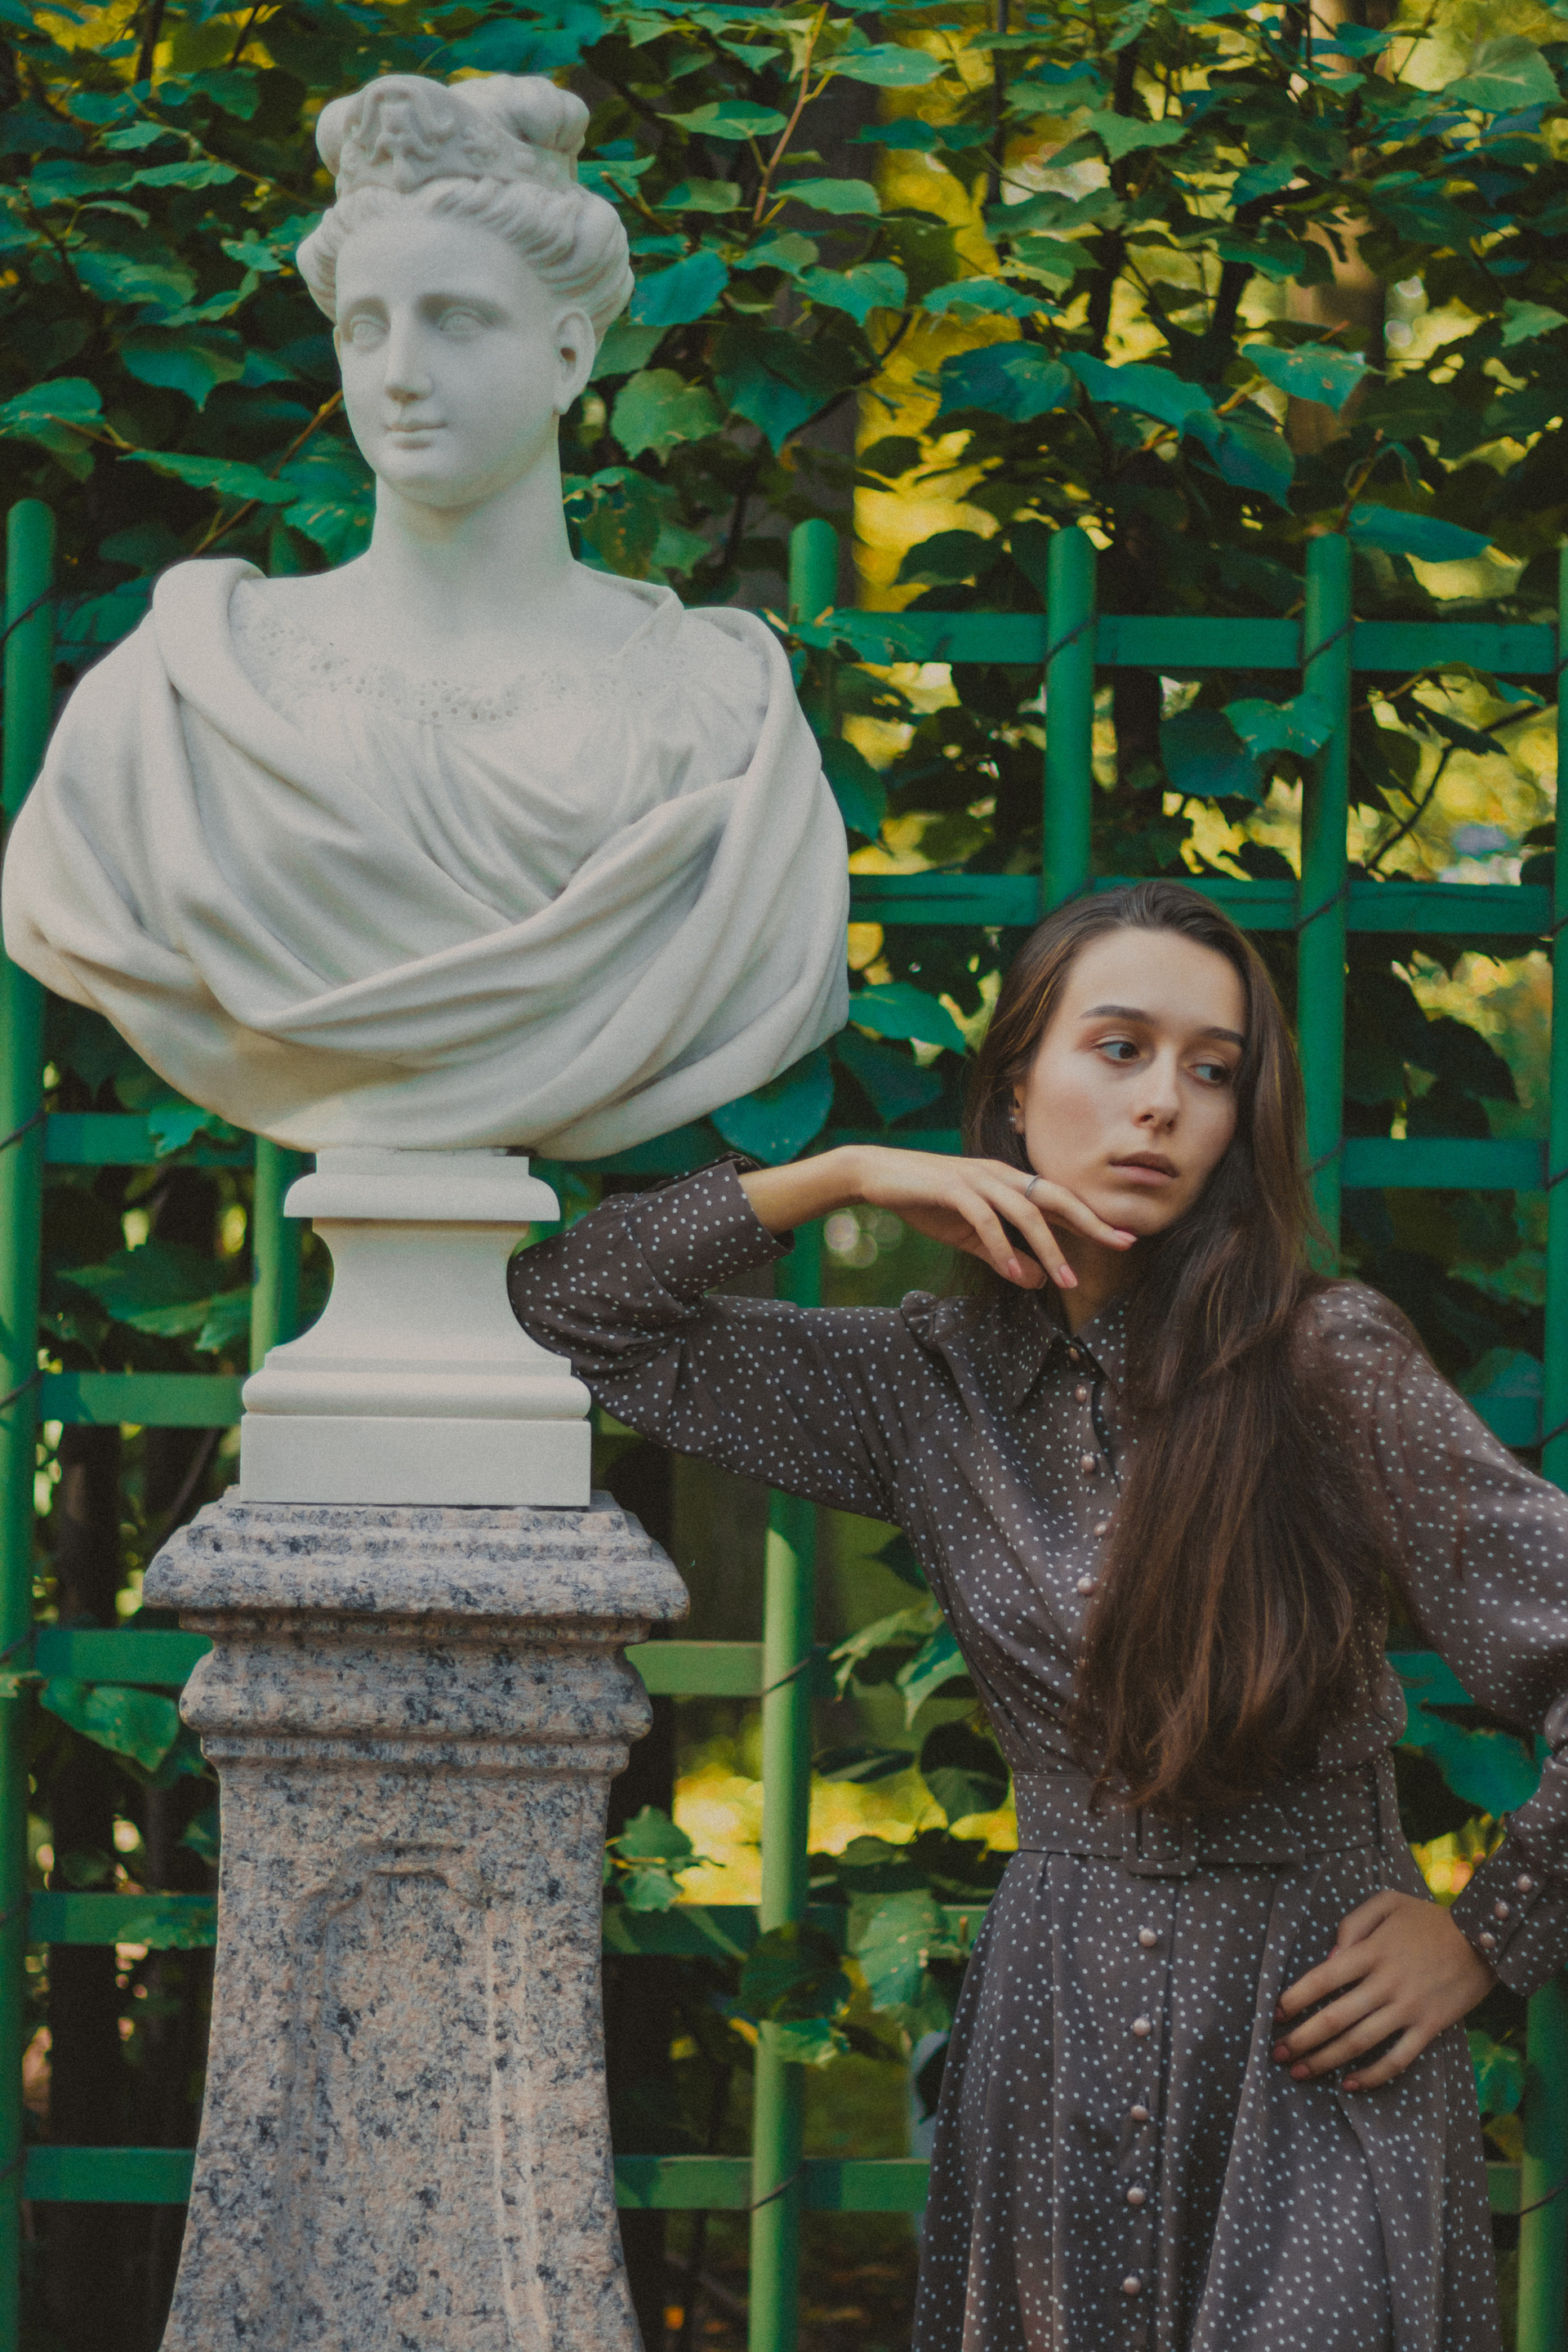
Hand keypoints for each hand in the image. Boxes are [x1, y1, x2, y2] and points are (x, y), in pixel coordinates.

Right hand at [739, 1146, 1134, 1291]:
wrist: (875, 1175)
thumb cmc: (925, 1201)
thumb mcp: (970, 1237)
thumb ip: (1003, 1256)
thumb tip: (1038, 1280)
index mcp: (1009, 1182)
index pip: (1059, 1201)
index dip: (1091, 1219)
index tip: (1123, 1238)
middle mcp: (1001, 1175)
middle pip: (1056, 1198)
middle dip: (1090, 1222)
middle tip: (1122, 1244)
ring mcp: (978, 1179)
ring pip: (1026, 1213)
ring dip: (1048, 1248)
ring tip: (1066, 1282)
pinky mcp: (953, 1188)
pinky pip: (985, 1220)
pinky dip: (1000, 1246)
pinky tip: (1011, 1271)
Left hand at [1271, 1890, 1495, 2092]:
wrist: (1484, 1938)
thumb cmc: (1430, 1919)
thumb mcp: (1388, 1902)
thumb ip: (1353, 1923)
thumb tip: (1328, 1957)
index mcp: (1370, 1951)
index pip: (1321, 1979)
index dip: (1294, 1999)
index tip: (1276, 2014)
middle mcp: (1385, 1983)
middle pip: (1334, 2018)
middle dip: (1301, 2039)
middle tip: (1277, 2054)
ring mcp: (1408, 2009)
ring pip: (1358, 2043)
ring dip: (1325, 2061)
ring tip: (1300, 2072)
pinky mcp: (1429, 2028)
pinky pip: (1396, 2060)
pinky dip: (1371, 2076)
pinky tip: (1349, 2084)